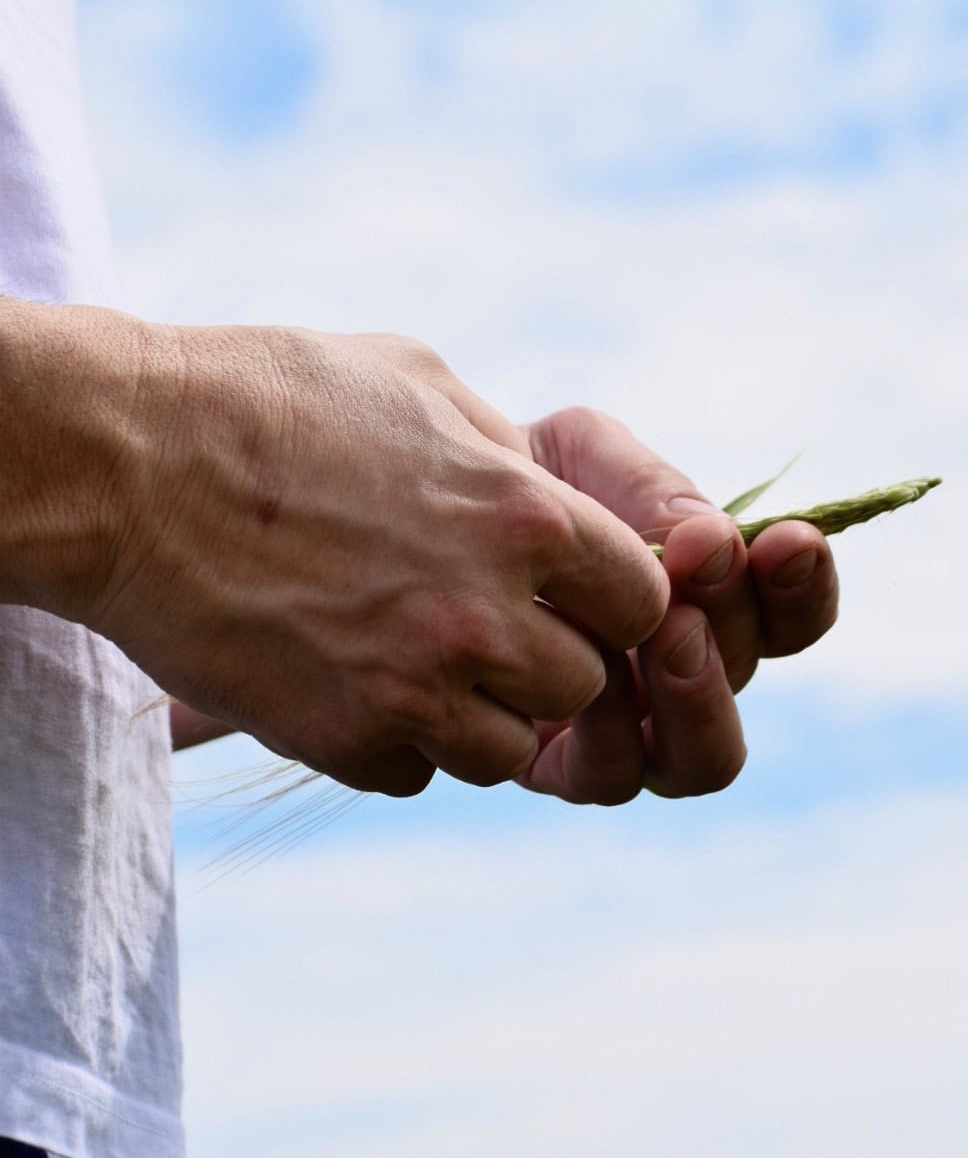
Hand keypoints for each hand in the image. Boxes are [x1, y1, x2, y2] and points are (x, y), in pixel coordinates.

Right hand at [90, 329, 668, 794]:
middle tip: (485, 626)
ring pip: (510, 750)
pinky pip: (419, 775)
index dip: (614, 599)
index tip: (572, 592)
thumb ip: (503, 450)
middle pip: (584, 684)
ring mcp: (414, 688)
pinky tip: (354, 680)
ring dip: (479, 713)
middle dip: (548, 661)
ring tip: (417, 657)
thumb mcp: (416, 383)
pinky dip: (401, 742)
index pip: (646, 600)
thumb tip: (544, 484)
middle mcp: (484, 612)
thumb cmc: (271, 399)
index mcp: (521, 514)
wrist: (130, 467)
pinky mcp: (344, 740)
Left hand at [520, 408, 839, 801]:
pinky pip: (613, 776)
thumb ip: (647, 487)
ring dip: (699, 694)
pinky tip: (590, 671)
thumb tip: (709, 539)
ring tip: (670, 629)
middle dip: (738, 616)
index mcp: (705, 599)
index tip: (790, 538)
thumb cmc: (509, 480)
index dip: (805, 587)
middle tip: (703, 559)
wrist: (406, 512)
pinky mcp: (556, 767)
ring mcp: (624, 731)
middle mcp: (676, 675)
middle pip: (749, 676)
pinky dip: (614, 731)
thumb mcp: (582, 456)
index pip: (787, 614)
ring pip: (701, 760)